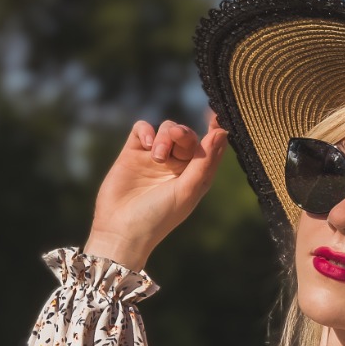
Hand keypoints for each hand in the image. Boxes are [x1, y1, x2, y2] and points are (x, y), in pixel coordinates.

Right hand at [85, 110, 228, 271]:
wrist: (121, 230)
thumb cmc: (159, 217)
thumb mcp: (187, 191)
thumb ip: (205, 162)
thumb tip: (223, 132)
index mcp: (194, 175)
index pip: (209, 147)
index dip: (214, 129)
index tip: (216, 115)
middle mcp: (176, 166)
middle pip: (186, 134)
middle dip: (183, 133)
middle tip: (177, 137)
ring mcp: (154, 159)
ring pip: (167, 129)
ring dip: (165, 136)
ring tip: (158, 156)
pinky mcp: (132, 154)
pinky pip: (142, 129)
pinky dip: (146, 130)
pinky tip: (147, 143)